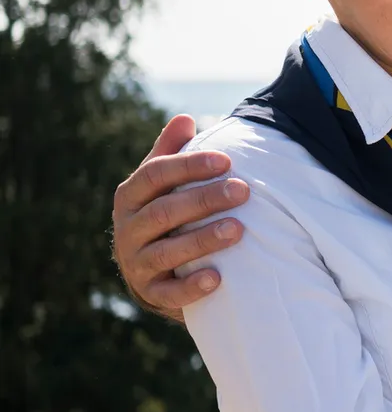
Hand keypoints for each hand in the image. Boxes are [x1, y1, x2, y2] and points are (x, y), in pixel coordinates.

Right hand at [112, 115, 251, 320]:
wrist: (152, 271)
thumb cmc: (165, 215)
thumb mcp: (163, 185)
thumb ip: (171, 154)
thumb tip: (184, 118)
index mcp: (130, 197)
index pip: (155, 176)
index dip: (189, 166)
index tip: (226, 160)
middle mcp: (128, 229)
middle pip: (164, 212)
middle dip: (205, 200)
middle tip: (244, 191)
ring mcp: (136, 263)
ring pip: (167, 252)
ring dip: (203, 240)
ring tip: (239, 230)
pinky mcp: (151, 293)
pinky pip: (169, 293)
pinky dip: (191, 287)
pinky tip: (218, 278)